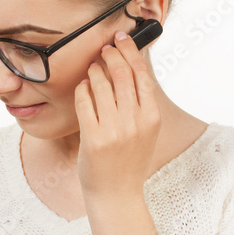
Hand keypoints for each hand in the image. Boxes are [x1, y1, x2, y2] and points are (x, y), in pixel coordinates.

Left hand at [74, 30, 161, 204]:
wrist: (117, 195)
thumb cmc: (129, 160)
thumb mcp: (146, 132)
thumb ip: (141, 103)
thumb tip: (130, 66)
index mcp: (151, 118)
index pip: (141, 74)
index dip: (130, 52)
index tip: (121, 39)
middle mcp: (135, 122)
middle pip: (122, 74)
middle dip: (112, 55)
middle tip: (104, 48)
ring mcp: (114, 131)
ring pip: (101, 85)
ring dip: (94, 71)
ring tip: (92, 69)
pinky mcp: (93, 138)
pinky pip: (84, 102)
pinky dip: (82, 90)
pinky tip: (82, 87)